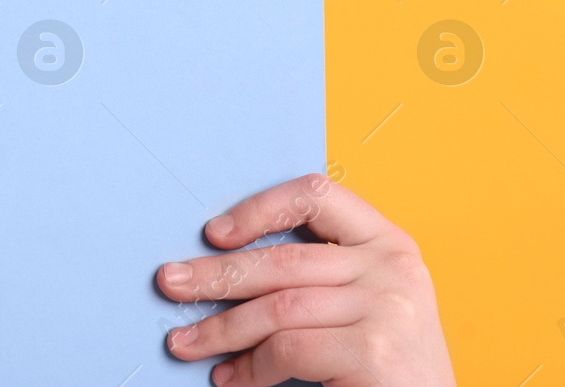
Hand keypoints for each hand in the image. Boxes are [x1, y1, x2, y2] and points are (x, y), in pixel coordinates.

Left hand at [155, 172, 454, 385]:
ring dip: (219, 328)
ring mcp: (388, 308)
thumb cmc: (389, 368)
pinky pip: (287, 350)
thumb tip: (223, 263)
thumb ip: (318, 275)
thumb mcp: (364, 303)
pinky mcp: (374, 351)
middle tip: (170, 284)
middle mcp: (394, 268)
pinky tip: (230, 378)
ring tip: (185, 342)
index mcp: (390, 244)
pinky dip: (249, 368)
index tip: (214, 234)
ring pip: (275, 308)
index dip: (259, 208)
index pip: (317, 196)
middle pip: (282, 259)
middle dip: (216, 275)